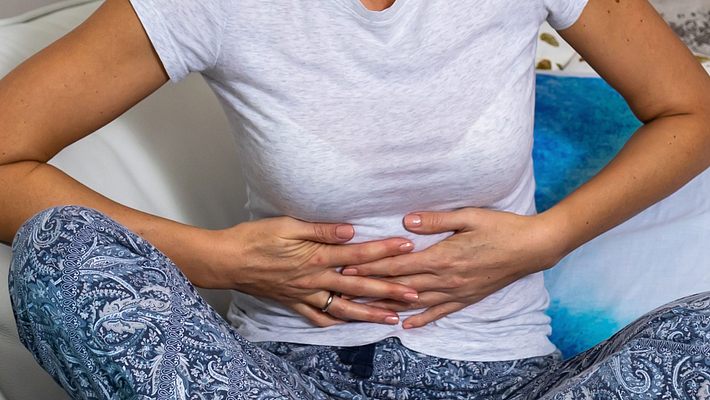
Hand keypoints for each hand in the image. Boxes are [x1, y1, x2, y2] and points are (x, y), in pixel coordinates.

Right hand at [201, 216, 418, 326]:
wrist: (228, 260)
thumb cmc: (256, 238)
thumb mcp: (288, 225)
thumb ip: (322, 229)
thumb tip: (351, 230)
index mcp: (317, 257)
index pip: (359, 254)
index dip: (384, 250)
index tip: (407, 248)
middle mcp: (315, 280)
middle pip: (359, 286)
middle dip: (389, 289)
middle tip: (415, 293)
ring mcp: (306, 294)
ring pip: (344, 307)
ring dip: (370, 313)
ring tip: (393, 317)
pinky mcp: (294, 302)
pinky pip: (319, 317)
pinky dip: (337, 323)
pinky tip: (351, 326)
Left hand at [341, 208, 563, 328]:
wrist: (532, 248)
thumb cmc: (500, 227)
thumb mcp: (468, 216)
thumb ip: (435, 221)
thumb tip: (405, 222)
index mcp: (443, 256)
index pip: (399, 264)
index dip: (372, 266)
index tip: (349, 268)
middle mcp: (446, 279)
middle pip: (401, 285)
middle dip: (371, 287)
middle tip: (346, 291)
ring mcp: (457, 291)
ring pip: (416, 302)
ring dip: (389, 306)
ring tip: (365, 310)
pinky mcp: (467, 298)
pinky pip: (440, 312)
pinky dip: (421, 319)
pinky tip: (406, 325)